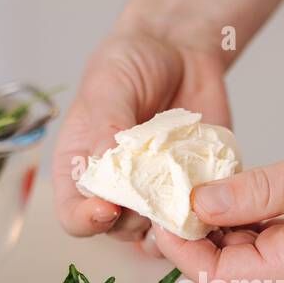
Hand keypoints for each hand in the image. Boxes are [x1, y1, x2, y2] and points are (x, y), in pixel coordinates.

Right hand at [52, 30, 230, 253]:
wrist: (179, 50)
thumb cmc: (130, 63)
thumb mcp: (109, 84)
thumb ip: (107, 123)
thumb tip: (106, 159)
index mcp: (81, 168)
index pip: (74, 216)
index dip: (86, 220)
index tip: (106, 207)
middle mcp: (115, 188)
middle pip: (117, 231)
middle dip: (134, 219)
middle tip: (155, 192)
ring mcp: (155, 192)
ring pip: (158, 232)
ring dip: (170, 224)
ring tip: (183, 194)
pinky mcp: (190, 187)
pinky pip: (196, 216)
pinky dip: (203, 212)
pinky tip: (210, 190)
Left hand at [152, 103, 283, 282]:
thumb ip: (252, 192)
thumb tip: (199, 205)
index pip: (220, 278)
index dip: (182, 249)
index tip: (161, 213)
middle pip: (230, 271)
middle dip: (195, 236)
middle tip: (171, 192)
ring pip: (247, 257)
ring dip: (219, 226)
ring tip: (196, 185)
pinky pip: (270, 244)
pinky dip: (246, 220)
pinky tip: (232, 189)